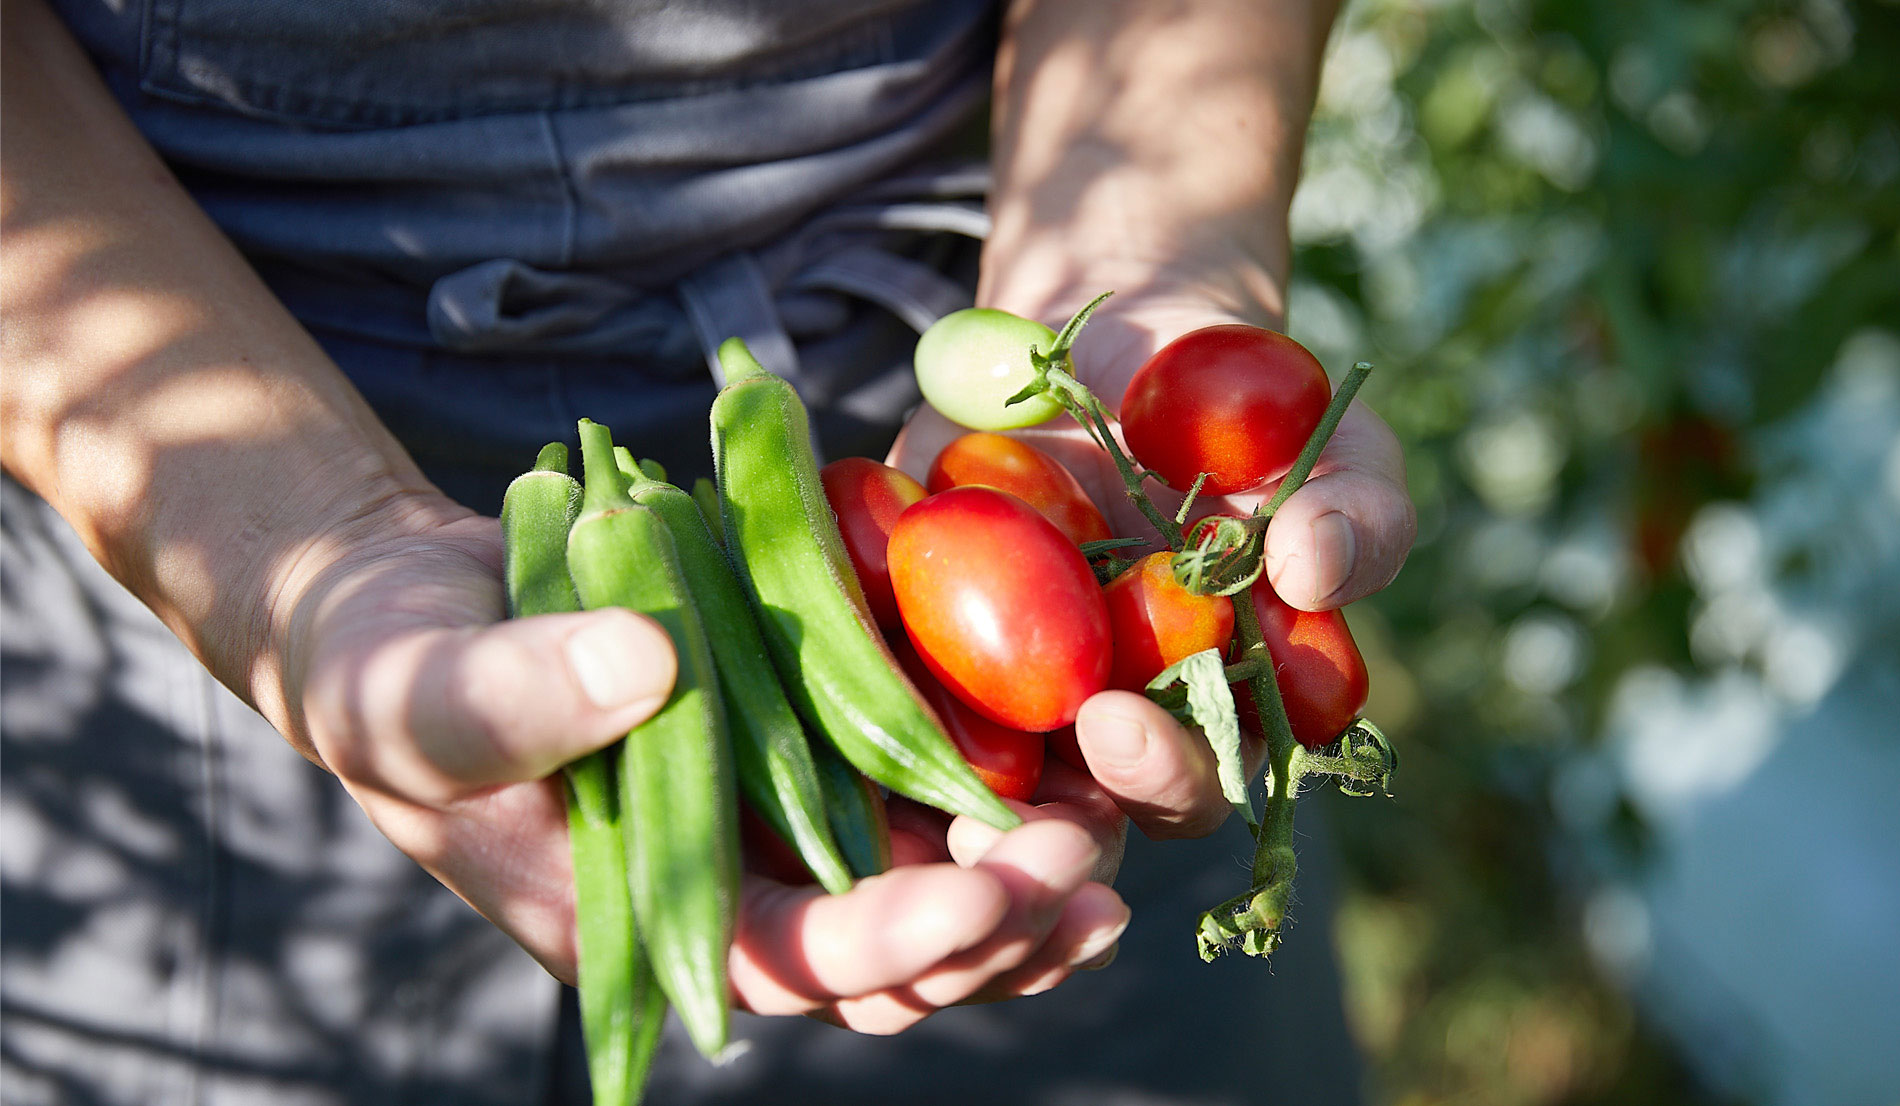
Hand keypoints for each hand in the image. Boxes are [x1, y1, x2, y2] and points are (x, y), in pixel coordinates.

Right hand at [279, 492, 1125, 1025]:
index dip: (889, 939)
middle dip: (993, 924)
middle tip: (1082, 860)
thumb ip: (511, 696)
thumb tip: (643, 669)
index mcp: (641, 912)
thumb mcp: (416, 686)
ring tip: (1111, 845)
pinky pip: (920, 798)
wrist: (418, 605)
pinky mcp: (808, 743)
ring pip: (927, 893)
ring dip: (1025, 886)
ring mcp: (777, 816)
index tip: (982, 888)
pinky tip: (1080, 769)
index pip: (786, 959)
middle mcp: (729, 884)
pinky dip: (1000, 795)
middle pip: (889, 956)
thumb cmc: (385, 665)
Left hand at [890, 289, 1415, 839]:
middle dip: (1028, 800)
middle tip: (967, 741)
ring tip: (879, 727)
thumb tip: (1317, 568)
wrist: (1140, 333)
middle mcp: (1090, 720)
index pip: (1183, 787)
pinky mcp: (906, 617)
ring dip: (918, 759)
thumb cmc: (1258, 416)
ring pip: (950, 756)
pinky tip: (808, 630)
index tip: (1118, 719)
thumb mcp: (1334, 450)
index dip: (1154, 774)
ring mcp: (990, 675)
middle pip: (1059, 803)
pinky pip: (866, 655)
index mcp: (1201, 717)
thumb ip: (1358, 515)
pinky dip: (842, 651)